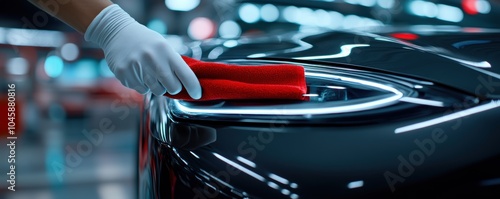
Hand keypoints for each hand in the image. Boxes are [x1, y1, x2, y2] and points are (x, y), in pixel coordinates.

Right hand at [84, 4, 200, 98]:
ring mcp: (138, 68)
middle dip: (173, 87)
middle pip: (173, 88)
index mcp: (166, 51)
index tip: (197, 94)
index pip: (186, 75)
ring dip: (156, 85)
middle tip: (167, 79)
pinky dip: (142, 85)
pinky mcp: (125, 75)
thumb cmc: (145, 41)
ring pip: (157, 91)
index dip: (194, 88)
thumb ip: (174, 63)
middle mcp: (153, 60)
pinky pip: (141, 90)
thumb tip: (188, 84)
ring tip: (148, 71)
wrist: (117, 32)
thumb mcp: (163, 46)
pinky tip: (137, 72)